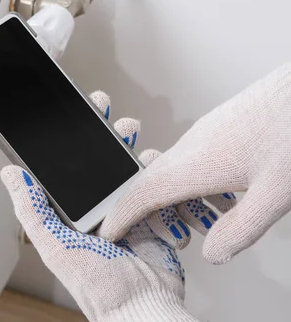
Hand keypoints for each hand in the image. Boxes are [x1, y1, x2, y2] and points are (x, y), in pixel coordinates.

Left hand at [0, 92, 197, 320]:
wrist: (142, 306)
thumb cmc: (97, 286)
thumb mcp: (56, 245)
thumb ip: (33, 210)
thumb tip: (11, 174)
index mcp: (72, 212)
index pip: (69, 165)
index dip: (73, 137)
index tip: (78, 111)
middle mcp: (99, 207)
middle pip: (103, 160)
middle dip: (108, 133)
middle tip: (109, 114)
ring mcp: (128, 209)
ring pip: (132, 167)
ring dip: (133, 147)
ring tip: (132, 137)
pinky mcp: (153, 213)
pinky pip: (157, 184)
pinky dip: (158, 172)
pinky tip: (156, 166)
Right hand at [99, 63, 290, 263]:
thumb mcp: (275, 193)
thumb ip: (241, 229)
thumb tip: (213, 253)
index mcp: (194, 163)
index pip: (140, 194)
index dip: (119, 216)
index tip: (107, 232)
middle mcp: (189, 146)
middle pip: (152, 184)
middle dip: (152, 214)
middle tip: (174, 239)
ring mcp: (201, 134)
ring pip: (172, 172)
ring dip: (178, 200)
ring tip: (207, 221)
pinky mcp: (215, 128)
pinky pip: (188, 161)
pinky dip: (192, 185)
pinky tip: (224, 195)